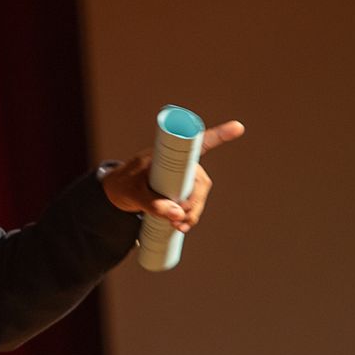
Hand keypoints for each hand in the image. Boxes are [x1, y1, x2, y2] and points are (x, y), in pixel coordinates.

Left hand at [102, 120, 244, 232]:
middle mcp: (181, 163)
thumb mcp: (134, 194)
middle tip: (178, 219)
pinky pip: (192, 204)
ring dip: (192, 213)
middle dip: (195, 202)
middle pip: (200, 182)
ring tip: (177, 226)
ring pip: (198, 196)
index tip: (238, 127)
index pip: (199, 142)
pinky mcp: (180, 192)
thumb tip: (178, 215)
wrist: (115, 193)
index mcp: (171, 152)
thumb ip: (153, 204)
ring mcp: (182, 178)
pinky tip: (182, 227)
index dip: (220, 134)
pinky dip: (189, 216)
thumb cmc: (124, 184)